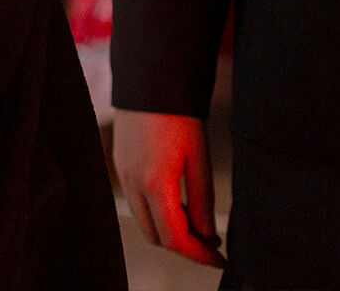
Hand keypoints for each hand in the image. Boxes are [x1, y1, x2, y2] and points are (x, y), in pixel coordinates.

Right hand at [115, 109, 223, 267]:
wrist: (149, 81)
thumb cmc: (178, 116)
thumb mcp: (199, 160)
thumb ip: (201, 202)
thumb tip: (207, 235)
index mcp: (154, 184)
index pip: (176, 238)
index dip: (199, 255)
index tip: (219, 259)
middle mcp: (132, 184)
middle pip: (157, 237)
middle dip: (185, 246)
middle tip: (211, 243)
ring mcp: (122, 175)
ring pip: (145, 222)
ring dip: (170, 230)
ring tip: (196, 222)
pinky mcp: (120, 165)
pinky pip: (136, 203)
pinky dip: (157, 213)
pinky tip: (176, 203)